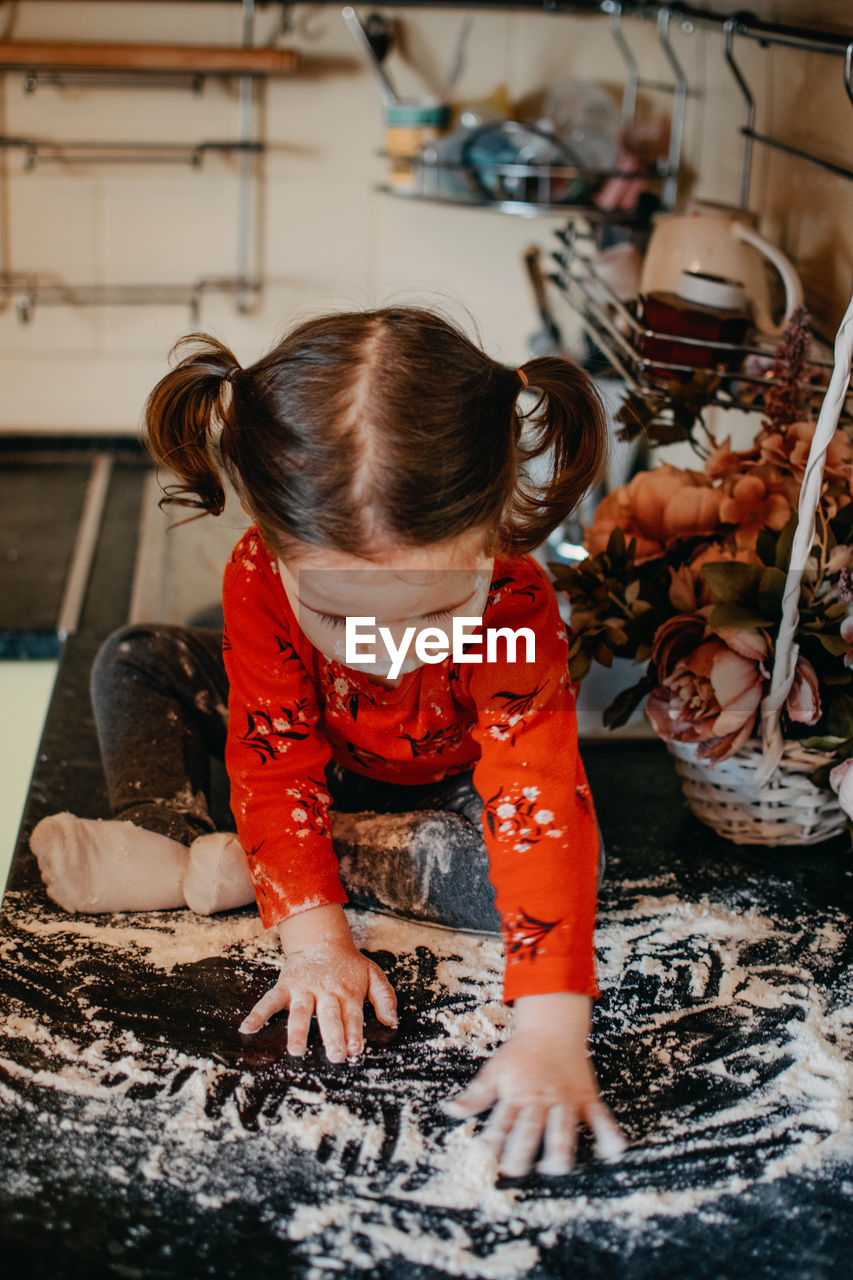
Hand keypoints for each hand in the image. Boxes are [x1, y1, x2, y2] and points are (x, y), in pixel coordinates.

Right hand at [238, 904, 396, 1061]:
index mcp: (347, 991)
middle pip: (329, 1016)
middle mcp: (325, 991)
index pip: (352, 1015)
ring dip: (298, 1031)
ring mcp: (304, 989)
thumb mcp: (372, 975)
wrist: (322, 941)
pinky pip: (269, 1001)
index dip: (354, 1032)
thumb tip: (392, 1020)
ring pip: (301, 1012)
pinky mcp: (285, 986)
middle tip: (335, 1055)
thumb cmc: (349, 966)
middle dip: (332, 1035)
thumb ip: (384, 996)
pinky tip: (247, 1028)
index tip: (356, 1050)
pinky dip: (258, 1014)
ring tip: (297, 1050)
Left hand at [444, 993, 625, 1177]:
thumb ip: (476, 1095)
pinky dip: (608, 1134)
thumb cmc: (521, 1053)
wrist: (553, 1028)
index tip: (484, 1160)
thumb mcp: (495, 1070)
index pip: (502, 1122)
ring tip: (556, 1167)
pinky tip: (613, 1152)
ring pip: (563, 1127)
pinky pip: (601, 1118)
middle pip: (530, 1128)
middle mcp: (540, 1098)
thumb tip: (449, 1111)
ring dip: (559, 1148)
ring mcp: (565, 1099)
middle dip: (522, 1150)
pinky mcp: (586, 1098)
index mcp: (517, 1093)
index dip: (492, 1141)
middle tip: (515, 1170)